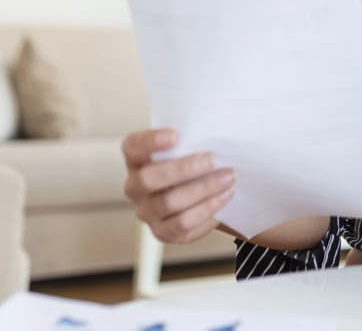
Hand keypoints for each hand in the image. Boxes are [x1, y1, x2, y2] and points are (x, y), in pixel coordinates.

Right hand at [122, 128, 235, 243]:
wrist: (200, 194)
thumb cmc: (193, 162)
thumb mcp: (188, 147)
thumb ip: (194, 138)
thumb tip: (218, 129)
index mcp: (137, 159)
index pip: (132, 146)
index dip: (150, 141)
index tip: (175, 135)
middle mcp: (135, 187)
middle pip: (148, 179)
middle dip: (183, 169)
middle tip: (212, 160)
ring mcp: (147, 212)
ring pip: (170, 203)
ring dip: (204, 188)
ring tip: (228, 177)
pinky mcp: (163, 232)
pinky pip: (184, 224)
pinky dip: (208, 209)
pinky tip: (225, 196)